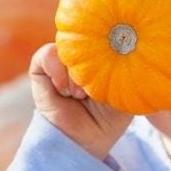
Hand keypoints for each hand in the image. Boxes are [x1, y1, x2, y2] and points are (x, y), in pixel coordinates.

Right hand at [28, 43, 132, 160]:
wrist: (85, 140)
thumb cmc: (110, 117)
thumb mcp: (125, 91)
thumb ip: (127, 67)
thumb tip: (130, 43)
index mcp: (100, 54)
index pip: (103, 31)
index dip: (108, 42)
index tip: (114, 65)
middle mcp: (80, 53)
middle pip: (85, 36)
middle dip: (92, 61)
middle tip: (94, 89)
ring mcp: (60, 60)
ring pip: (67, 46)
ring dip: (75, 73)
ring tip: (79, 94)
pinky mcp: (40, 68)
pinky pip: (48, 53)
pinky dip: (58, 71)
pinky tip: (65, 90)